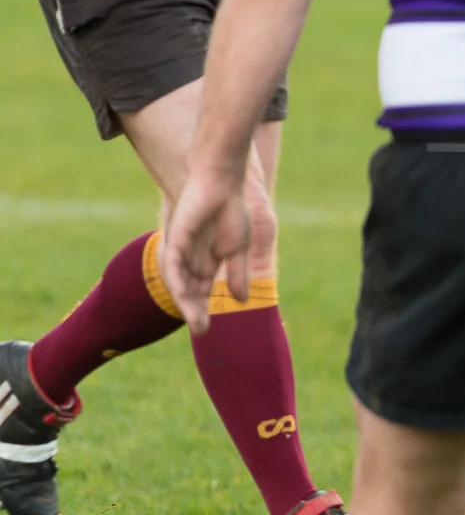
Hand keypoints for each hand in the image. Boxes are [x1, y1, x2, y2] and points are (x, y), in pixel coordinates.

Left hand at [160, 170, 253, 333]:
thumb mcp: (238, 249)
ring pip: (179, 281)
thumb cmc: (231, 210)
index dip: (204, 308)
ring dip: (186, 302)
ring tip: (196, 321)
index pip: (202, 290)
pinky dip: (178, 280)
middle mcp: (190, 257)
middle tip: (201, 331)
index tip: (207, 328)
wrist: (221, 183)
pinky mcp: (175, 237)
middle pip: (189, 290)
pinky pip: (172, 264)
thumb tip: (241, 299)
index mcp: (207, 260)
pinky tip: (185, 295)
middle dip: (194, 310)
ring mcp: (181, 248)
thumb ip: (237, 274)